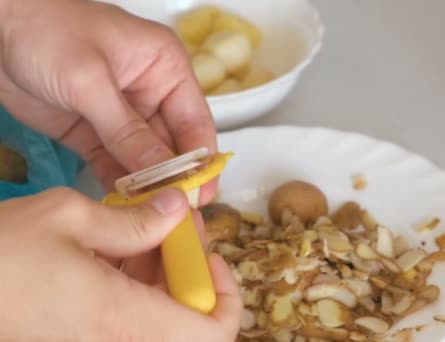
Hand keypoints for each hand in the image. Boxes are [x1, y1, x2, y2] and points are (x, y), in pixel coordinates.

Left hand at [0, 0, 216, 203]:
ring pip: (146, 160)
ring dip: (148, 189)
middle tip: (177, 217)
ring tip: (153, 221)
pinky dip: (120, 187)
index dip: (200, 160)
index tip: (200, 195)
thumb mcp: (89, 79)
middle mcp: (152, 93)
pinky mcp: (96, 134)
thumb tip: (162, 174)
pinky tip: (125, 210)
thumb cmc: (46, 31)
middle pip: (173, 145)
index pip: (195, 121)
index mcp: (165, 68)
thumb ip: (126, 129)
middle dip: (175, 181)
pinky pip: (115, 165)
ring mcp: (124, 116)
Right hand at [0, 187, 241, 340]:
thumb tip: (179, 209)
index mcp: (124, 318)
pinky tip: (118, 241)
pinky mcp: (83, 333)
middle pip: (189, 320)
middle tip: (174, 225)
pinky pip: (130, 311)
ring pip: (160, 314)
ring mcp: (99, 339)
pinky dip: (136, 279)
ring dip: (163, 271)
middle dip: (190, 270)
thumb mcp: (68, 216)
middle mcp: (118, 339)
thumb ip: (134, 220)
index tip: (206, 255)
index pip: (213, 333)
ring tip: (145, 223)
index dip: (227, 295)